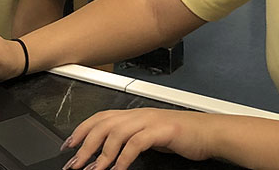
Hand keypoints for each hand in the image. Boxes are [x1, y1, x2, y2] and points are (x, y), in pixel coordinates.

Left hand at [61, 108, 214, 169]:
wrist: (210, 133)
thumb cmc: (182, 136)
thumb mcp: (151, 137)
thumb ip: (131, 141)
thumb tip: (109, 155)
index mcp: (134, 115)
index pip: (101, 117)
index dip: (82, 130)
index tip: (68, 146)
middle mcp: (139, 115)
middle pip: (104, 124)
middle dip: (85, 144)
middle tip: (75, 163)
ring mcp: (150, 121)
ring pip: (117, 132)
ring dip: (102, 153)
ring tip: (94, 169)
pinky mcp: (163, 130)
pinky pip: (137, 143)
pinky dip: (124, 157)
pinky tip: (118, 169)